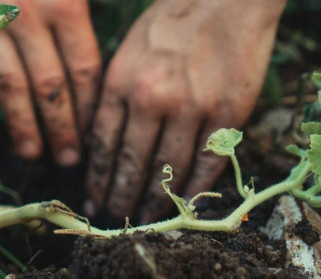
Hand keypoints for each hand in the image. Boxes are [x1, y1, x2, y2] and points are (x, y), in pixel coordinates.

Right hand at [0, 0, 100, 165]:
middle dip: (60, 127)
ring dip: (20, 123)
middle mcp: (28, 16)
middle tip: (68, 158)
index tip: (94, 133)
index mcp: (65, 4)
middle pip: (49, 86)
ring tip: (30, 152)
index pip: (83, 70)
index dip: (89, 107)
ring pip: (9, 84)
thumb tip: (92, 68)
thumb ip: (80, 14)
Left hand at [84, 0, 285, 222]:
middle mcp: (152, 98)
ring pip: (168, 169)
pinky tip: (185, 204)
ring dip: (155, 200)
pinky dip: (195, 188)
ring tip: (144, 218)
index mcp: (122, 81)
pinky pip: (209, 162)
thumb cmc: (172, 20)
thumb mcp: (128, 50)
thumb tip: (101, 142)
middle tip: (114, 219)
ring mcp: (192, 107)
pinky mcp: (228, 112)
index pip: (103, 144)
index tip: (93, 199)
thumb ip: (114, 95)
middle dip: (120, 197)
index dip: (98, 178)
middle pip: (132, 163)